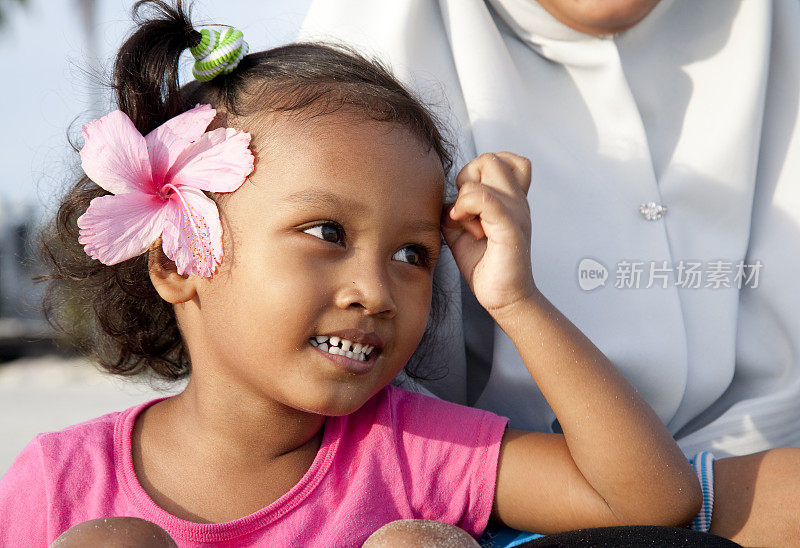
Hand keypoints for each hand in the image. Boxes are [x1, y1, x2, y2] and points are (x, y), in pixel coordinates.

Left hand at [441, 152, 536, 314]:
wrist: (505, 298)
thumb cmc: (486, 267)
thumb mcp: (460, 232)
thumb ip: (453, 211)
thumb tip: (443, 201)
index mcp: (509, 200)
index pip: (504, 160)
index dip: (477, 172)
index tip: (468, 202)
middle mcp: (517, 200)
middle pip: (493, 157)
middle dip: (468, 175)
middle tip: (464, 208)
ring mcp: (516, 211)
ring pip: (489, 166)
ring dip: (467, 191)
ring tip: (467, 221)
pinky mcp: (510, 227)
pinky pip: (486, 197)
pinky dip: (466, 205)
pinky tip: (464, 225)